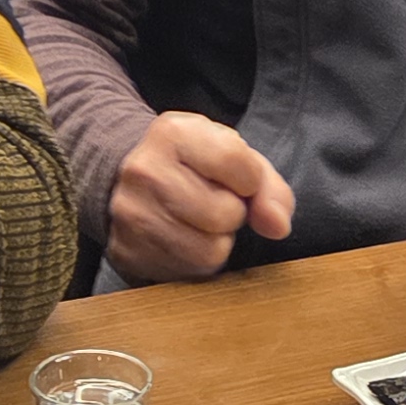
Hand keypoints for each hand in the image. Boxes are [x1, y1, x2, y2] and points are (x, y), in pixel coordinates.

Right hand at [106, 111, 291, 282]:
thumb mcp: (235, 158)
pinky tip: (184, 239)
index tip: (233, 177)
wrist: (127, 181)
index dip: (249, 179)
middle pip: (225, 213)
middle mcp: (144, 169)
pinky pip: (189, 271)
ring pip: (210, 249)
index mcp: (174, 133)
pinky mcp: (128, 250)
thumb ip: (268, 188)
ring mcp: (130, 213)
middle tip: (212, 201)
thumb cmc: (193, 168)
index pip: (238, 165)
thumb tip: (278, 226)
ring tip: (199, 221)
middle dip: (231, 213)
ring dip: (217, 241)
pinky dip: (197, 261)